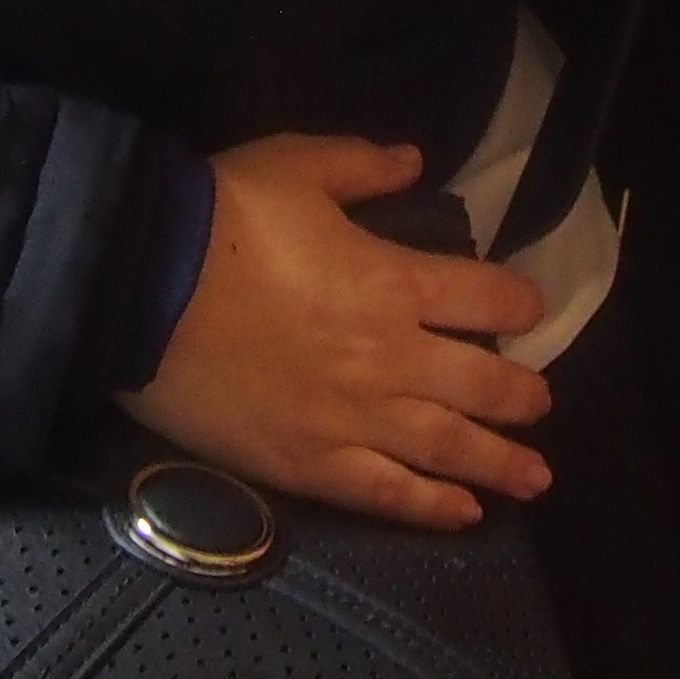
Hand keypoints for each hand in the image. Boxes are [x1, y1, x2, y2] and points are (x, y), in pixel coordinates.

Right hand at [116, 134, 551, 530]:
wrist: (139, 288)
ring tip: (535, 477)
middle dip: (521, 395)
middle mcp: (389, 357)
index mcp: (394, 281)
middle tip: (540, 404)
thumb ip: (363, 165)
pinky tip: (464, 517)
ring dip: (500, 463)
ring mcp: (350, 418)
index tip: (528, 309)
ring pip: (447, 448)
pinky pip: (384, 494)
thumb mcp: (297, 165)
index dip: (517, 303)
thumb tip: (415, 161)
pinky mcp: (306, 463)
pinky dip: (430, 508)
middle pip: (481, 383)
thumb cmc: (219, 218)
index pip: (486, 296)